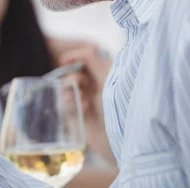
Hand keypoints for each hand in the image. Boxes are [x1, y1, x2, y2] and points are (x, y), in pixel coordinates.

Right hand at [57, 43, 115, 164]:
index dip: (75, 57)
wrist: (124, 143)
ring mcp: (89, 102)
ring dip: (70, 90)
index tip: (65, 60)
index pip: (87, 59)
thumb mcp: (109, 81)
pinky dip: (68, 104)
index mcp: (108, 76)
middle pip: (75, 72)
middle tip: (79, 85)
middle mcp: (98, 87)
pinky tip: (79, 108)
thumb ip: (96, 62)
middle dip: (72, 76)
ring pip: (68, 88)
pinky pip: (65, 105)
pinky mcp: (81, 118)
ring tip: (80, 101)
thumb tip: (88, 46)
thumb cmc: (123, 108)